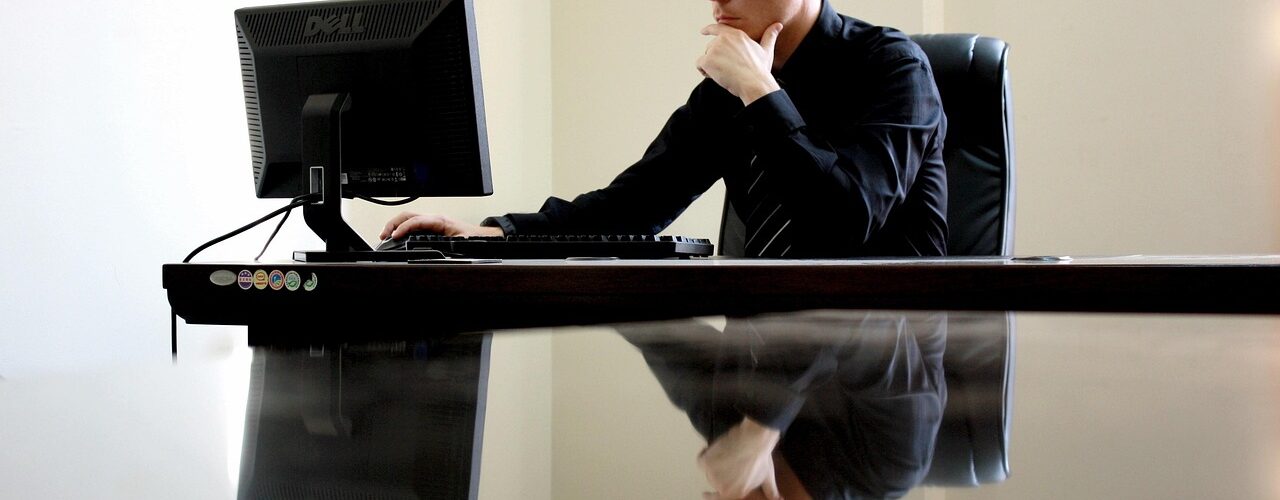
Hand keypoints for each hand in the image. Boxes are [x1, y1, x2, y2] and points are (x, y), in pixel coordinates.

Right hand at [379, 211, 502, 239]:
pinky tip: (397, 236)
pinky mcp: (430, 226)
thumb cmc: (471, 238)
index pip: (417, 221)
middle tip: (383, 236)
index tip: (394, 236)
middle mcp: (434, 219)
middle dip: (393, 224)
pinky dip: (402, 228)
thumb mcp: (460, 243)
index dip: (404, 228)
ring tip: (386, 236)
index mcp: (440, 221)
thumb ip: (448, 246)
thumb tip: (438, 250)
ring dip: (395, 225)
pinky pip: (413, 223)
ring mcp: (431, 221)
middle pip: (408, 215)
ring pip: (408, 218)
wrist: (480, 237)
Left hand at [697, 23, 783, 105]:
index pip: (718, 28)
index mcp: (736, 34)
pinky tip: (717, 76)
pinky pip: (699, 65)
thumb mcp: (766, 50)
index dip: (709, 30)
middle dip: (716, 59)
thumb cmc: (760, 70)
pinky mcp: (708, 60)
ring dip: (712, 66)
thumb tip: (778, 26)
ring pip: (706, 57)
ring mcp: (714, 48)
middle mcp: (724, 38)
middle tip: (729, 70)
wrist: (754, 83)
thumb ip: (769, 36)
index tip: (703, 32)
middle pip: (711, 47)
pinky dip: (705, 72)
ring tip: (725, 73)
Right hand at [698, 417, 782, 499]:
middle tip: (731, 461)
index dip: (711, 496)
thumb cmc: (762, 460)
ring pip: (709, 469)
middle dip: (721, 473)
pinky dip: (706, 455)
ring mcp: (711, 475)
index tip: (705, 493)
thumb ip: (771, 492)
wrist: (753, 440)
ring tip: (727, 453)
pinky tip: (715, 449)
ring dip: (714, 462)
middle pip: (715, 481)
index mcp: (734, 493)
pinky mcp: (705, 462)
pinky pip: (702, 459)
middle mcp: (721, 487)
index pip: (719, 498)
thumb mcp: (767, 478)